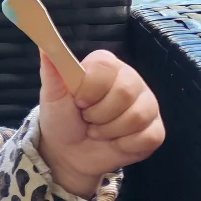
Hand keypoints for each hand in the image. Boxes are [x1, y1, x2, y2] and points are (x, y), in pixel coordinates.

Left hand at [37, 49, 164, 198]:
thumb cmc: (62, 119)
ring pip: (137, 116)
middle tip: (88, 119)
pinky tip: (115, 142)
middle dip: (98, 114)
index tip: (78, 101)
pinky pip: (148, 136)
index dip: (89, 89)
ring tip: (98, 131)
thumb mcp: (52, 96)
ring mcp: (147, 104)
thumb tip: (45, 47)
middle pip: (125, 92)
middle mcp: (131, 80)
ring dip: (109, 131)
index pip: (106, 67)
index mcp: (106, 66)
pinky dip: (125, 145)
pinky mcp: (156, 130)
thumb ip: (52, 71)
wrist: (69, 153)